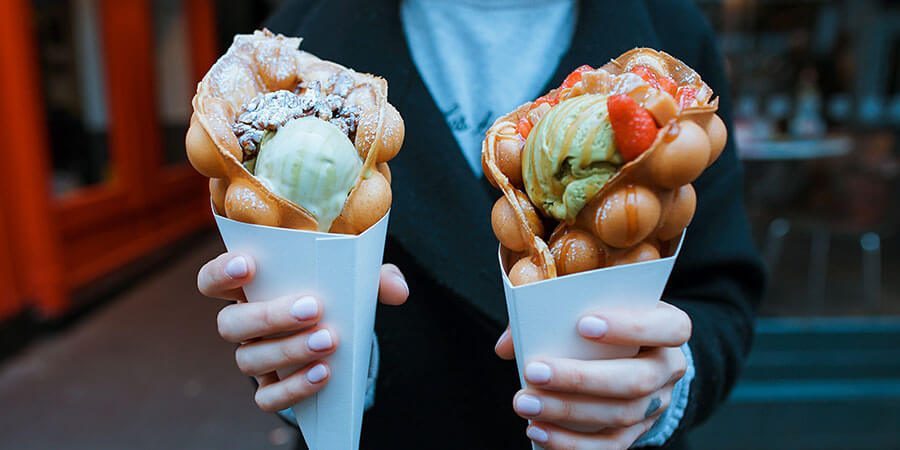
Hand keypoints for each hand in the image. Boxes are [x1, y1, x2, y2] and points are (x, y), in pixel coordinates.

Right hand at [198, 252, 408, 411]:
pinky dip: (294, 388)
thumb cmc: (338, 295)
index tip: (248, 264)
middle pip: (229, 323)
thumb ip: (376, 276)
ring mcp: (254, 357)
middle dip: (268, 316)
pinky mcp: (271, 387)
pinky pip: (268, 397)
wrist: (344, 336)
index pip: (213, 279)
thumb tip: (397, 289)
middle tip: (312, 307)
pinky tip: (324, 374)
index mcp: (252, 287)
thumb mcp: (357, 279)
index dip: (221, 272)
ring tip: (329, 341)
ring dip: (288, 351)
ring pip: (248, 359)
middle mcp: (244, 323)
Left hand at [494, 302, 690, 448]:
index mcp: (668, 328)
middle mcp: (668, 368)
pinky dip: (570, 443)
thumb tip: (507, 345)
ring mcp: (656, 404)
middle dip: (581, 378)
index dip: (630, 327)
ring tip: (525, 403)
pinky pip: (608, 446)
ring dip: (567, 411)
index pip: (668, 327)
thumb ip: (549, 314)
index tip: (582, 324)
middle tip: (534, 372)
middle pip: (636, 380)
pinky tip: (537, 430)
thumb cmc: (601, 322)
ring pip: (620, 416)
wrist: (627, 355)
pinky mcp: (636, 432)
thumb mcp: (587, 307)